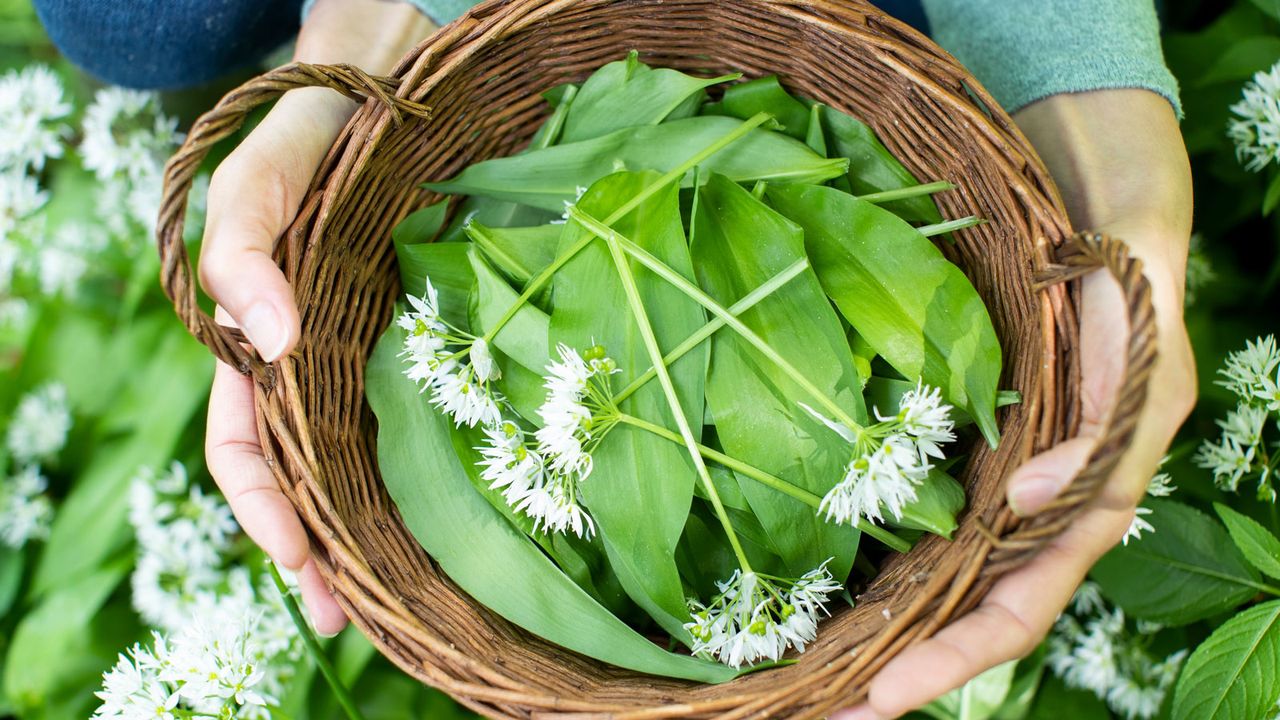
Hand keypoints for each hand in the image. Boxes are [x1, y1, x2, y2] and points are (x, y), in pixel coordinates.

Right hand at [201, 0, 432, 634]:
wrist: (394, 87)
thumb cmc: (315, 134)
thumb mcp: (260, 181)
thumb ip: (241, 252)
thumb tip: (268, 346)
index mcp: (259, 341)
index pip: (243, 448)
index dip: (264, 513)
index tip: (305, 567)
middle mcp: (316, 362)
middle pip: (307, 477)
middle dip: (323, 552)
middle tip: (357, 619)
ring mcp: (374, 356)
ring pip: (364, 462)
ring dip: (376, 533)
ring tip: (406, 598)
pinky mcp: (430, 342)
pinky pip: (424, 419)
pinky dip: (430, 476)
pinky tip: (462, 518)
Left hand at [835, 89, 1195, 717]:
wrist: (1093, 198)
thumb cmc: (1126, 269)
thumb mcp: (1138, 338)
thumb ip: (1104, 426)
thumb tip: (1031, 506)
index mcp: (1090, 498)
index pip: (1021, 606)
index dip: (956, 659)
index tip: (882, 698)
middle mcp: (1036, 503)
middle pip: (969, 612)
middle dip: (904, 671)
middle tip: (821, 713)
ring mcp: (995, 476)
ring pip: (940, 574)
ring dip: (882, 629)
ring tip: (810, 673)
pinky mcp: (962, 440)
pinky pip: (919, 512)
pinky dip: (878, 556)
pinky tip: (826, 581)